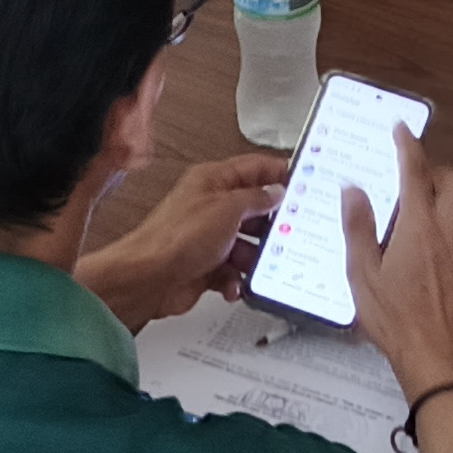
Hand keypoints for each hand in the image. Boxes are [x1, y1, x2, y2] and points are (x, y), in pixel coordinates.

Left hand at [75, 152, 286, 328]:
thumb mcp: (227, 209)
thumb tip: (275, 191)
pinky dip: (236, 280)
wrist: (148, 278)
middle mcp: (211, 206)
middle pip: (254, 210)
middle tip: (290, 234)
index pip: (255, 168)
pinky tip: (234, 284)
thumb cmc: (176, 238)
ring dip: (254, 258)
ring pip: (247, 245)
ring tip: (258, 265)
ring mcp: (208, 237)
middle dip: (271, 225)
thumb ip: (256, 198)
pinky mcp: (206, 265)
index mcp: (213, 181)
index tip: (303, 184)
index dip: (280, 174)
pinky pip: (233, 271)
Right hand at [342, 128, 452, 397]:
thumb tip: (353, 190)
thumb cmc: (396, 319)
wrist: (438, 359)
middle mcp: (452, 231)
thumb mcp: (361, 274)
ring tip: (445, 205)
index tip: (403, 130)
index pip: (416, 171)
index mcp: (418, 225)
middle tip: (422, 179)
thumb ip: (358, 228)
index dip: (409, 145)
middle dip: (442, 171)